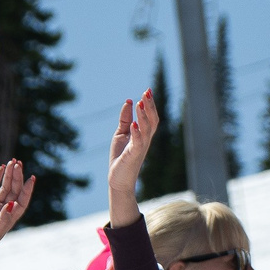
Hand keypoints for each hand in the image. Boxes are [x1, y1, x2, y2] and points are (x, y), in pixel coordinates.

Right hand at [0, 161, 33, 260]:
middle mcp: (5, 210)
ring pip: (4, 187)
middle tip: (18, 164)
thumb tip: (12, 203)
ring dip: (8, 175)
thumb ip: (4, 218)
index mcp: (11, 218)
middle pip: (14, 190)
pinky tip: (0, 168)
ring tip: (12, 162)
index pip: (22, 200)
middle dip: (17, 177)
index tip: (31, 178)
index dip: (27, 190)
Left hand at [107, 91, 160, 225]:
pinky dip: (136, 133)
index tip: (147, 90)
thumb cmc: (120, 158)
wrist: (118, 179)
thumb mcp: (121, 134)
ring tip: (140, 103)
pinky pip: (137, 143)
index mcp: (144, 135)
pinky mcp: (133, 156)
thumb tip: (128, 102)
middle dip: (150, 106)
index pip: (150, 117)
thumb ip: (125, 119)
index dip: (150, 104)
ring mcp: (140, 148)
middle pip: (152, 121)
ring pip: (147, 130)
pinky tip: (133, 124)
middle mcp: (145, 140)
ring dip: (144, 116)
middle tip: (146, 92)